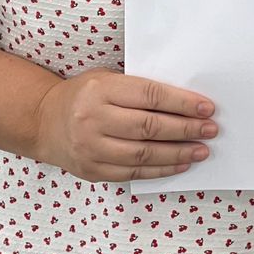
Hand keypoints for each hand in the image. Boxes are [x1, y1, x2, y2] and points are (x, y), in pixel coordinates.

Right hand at [33, 68, 216, 182]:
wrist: (43, 122)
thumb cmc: (84, 96)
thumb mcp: (106, 80)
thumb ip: (138, 90)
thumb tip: (185, 103)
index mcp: (100, 91)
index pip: (150, 96)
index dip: (182, 103)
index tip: (206, 108)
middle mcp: (93, 120)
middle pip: (150, 127)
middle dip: (186, 129)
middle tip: (210, 130)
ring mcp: (91, 148)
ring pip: (144, 154)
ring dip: (178, 153)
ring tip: (202, 150)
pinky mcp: (93, 171)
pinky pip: (134, 172)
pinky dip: (161, 169)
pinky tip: (180, 163)